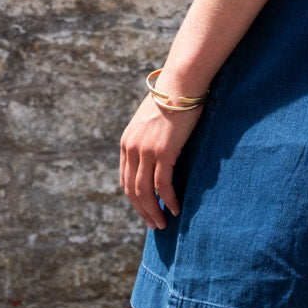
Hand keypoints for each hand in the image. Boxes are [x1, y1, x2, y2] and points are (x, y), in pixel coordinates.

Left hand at [119, 95, 202, 229]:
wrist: (181, 84)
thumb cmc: (173, 97)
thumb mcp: (153, 118)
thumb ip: (150, 135)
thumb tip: (161, 146)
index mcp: (127, 142)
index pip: (125, 179)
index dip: (135, 198)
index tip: (146, 209)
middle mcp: (132, 149)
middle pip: (132, 190)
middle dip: (143, 210)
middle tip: (154, 224)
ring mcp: (145, 151)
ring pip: (145, 192)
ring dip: (153, 211)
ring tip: (162, 223)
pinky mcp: (162, 152)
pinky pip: (163, 185)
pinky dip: (169, 200)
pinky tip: (175, 209)